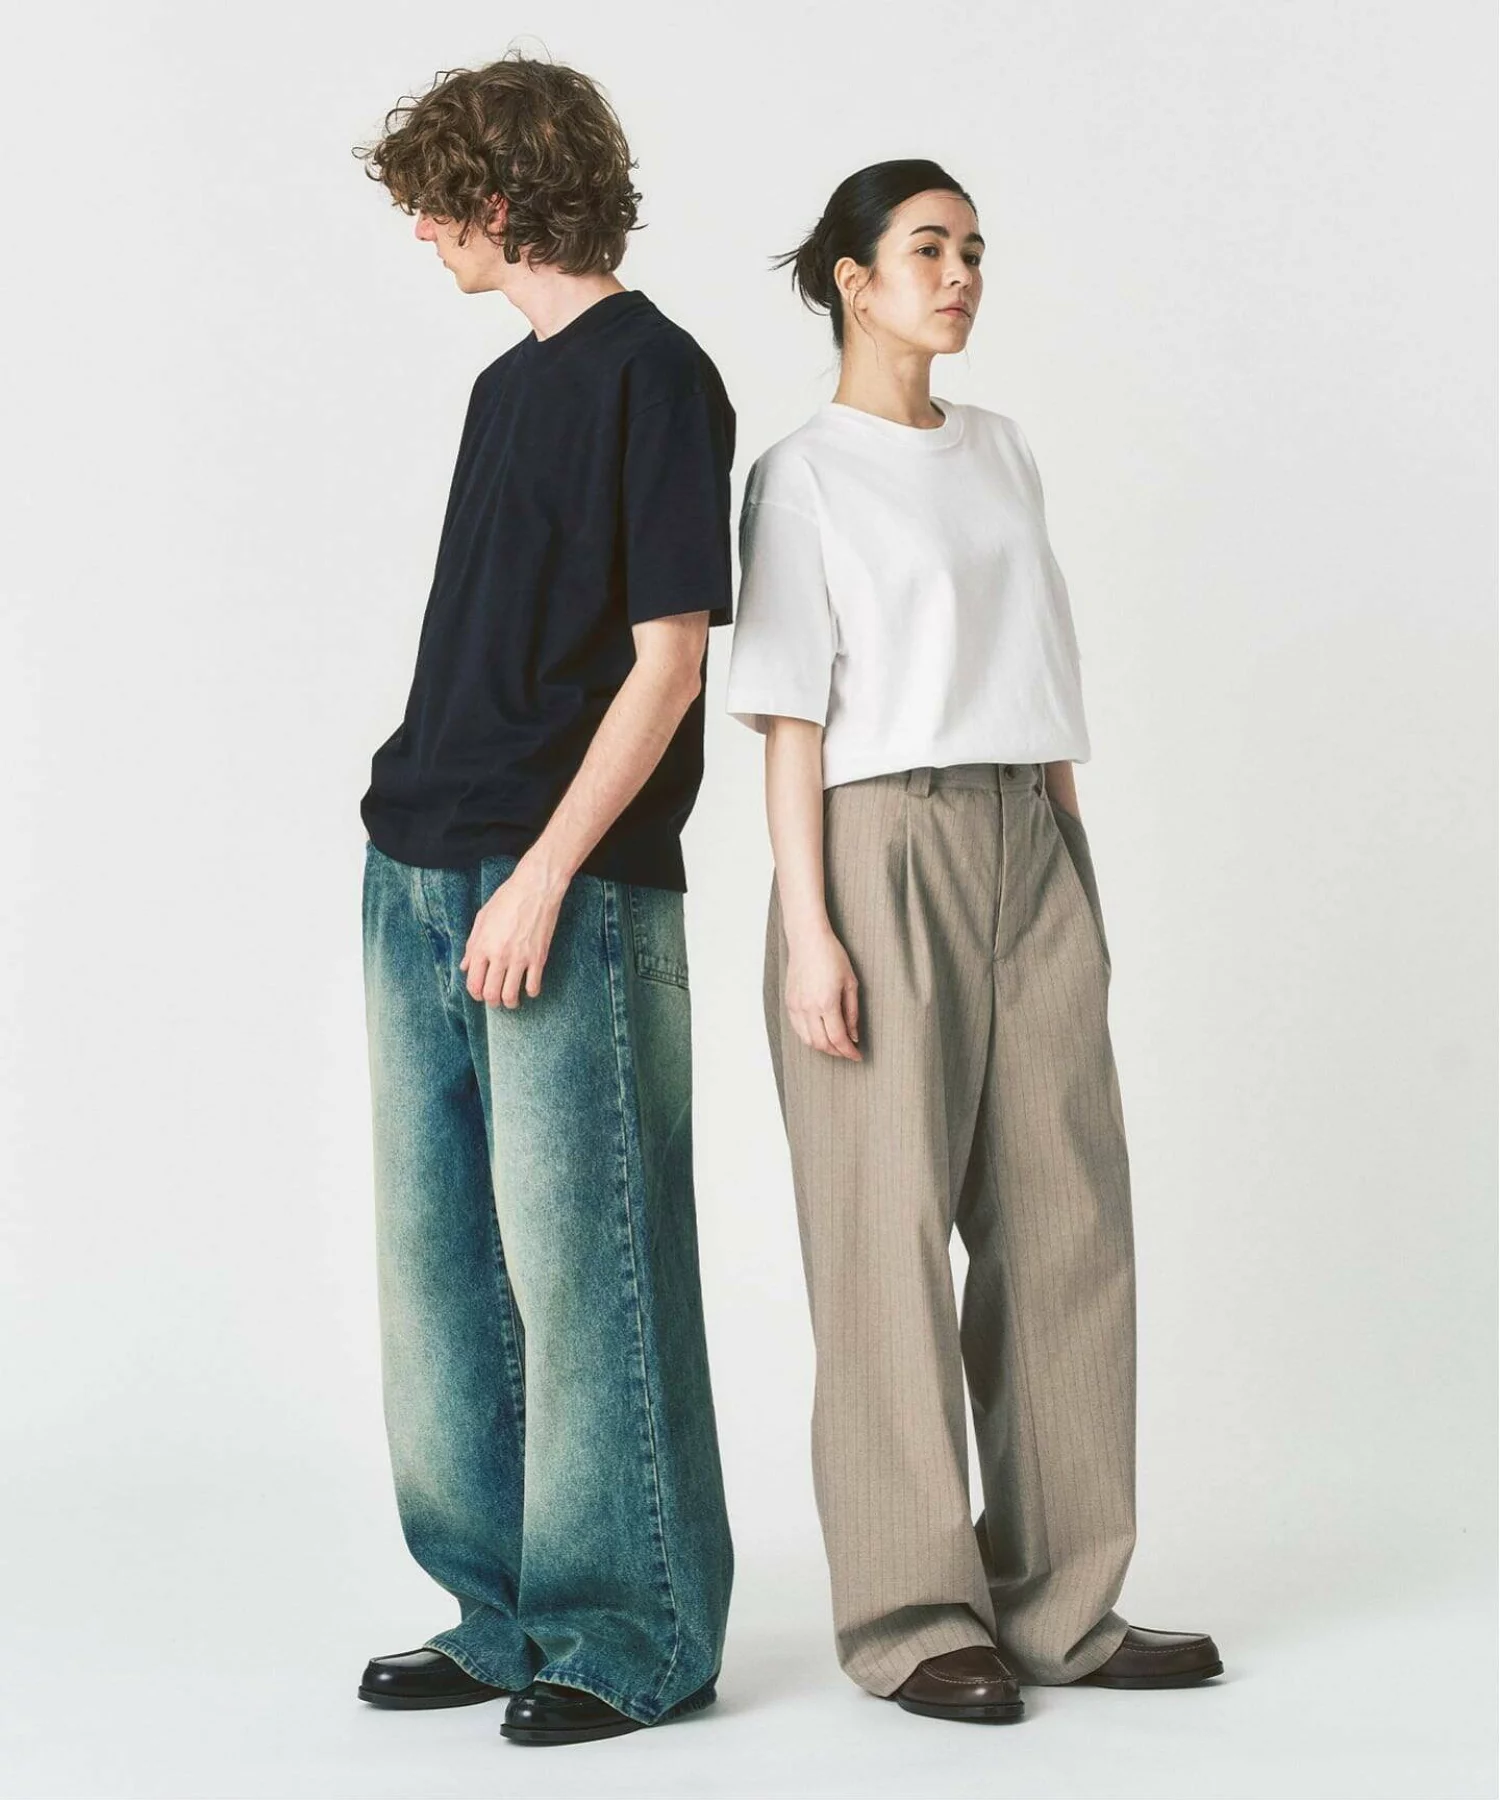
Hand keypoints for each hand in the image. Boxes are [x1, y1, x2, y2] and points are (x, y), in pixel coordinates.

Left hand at [461, 855, 568, 1007]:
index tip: (480, 993)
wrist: (535, 888)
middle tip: (495, 1000)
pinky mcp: (538, 957)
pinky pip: (533, 986)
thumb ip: (472, 944)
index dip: (475, 993)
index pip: (473, 982)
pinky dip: (530, 992)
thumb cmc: (507, 898)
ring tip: (512, 1000)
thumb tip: (465, 966)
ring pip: (510, 995)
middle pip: (491, 993)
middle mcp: (499, 955)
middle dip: (491, 1002)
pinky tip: (529, 987)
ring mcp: (520, 958)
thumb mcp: (482, 918)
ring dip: (510, 1002)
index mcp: (482, 946)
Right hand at [785, 925, 861, 1059]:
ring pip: (807, 1040)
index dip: (849, 1052)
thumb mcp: (850, 983)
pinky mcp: (789, 1003)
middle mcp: (808, 1008)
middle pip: (822, 1044)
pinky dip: (809, 1037)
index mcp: (827, 1003)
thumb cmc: (832, 956)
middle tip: (848, 1052)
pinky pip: (798, 1029)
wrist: (808, 939)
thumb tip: (853, 1035)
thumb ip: (852, 1013)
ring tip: (835, 1044)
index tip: (857, 1056)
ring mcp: (796, 1006)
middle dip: (837, 1052)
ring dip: (823, 1047)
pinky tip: (820, 1033)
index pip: (838, 1039)